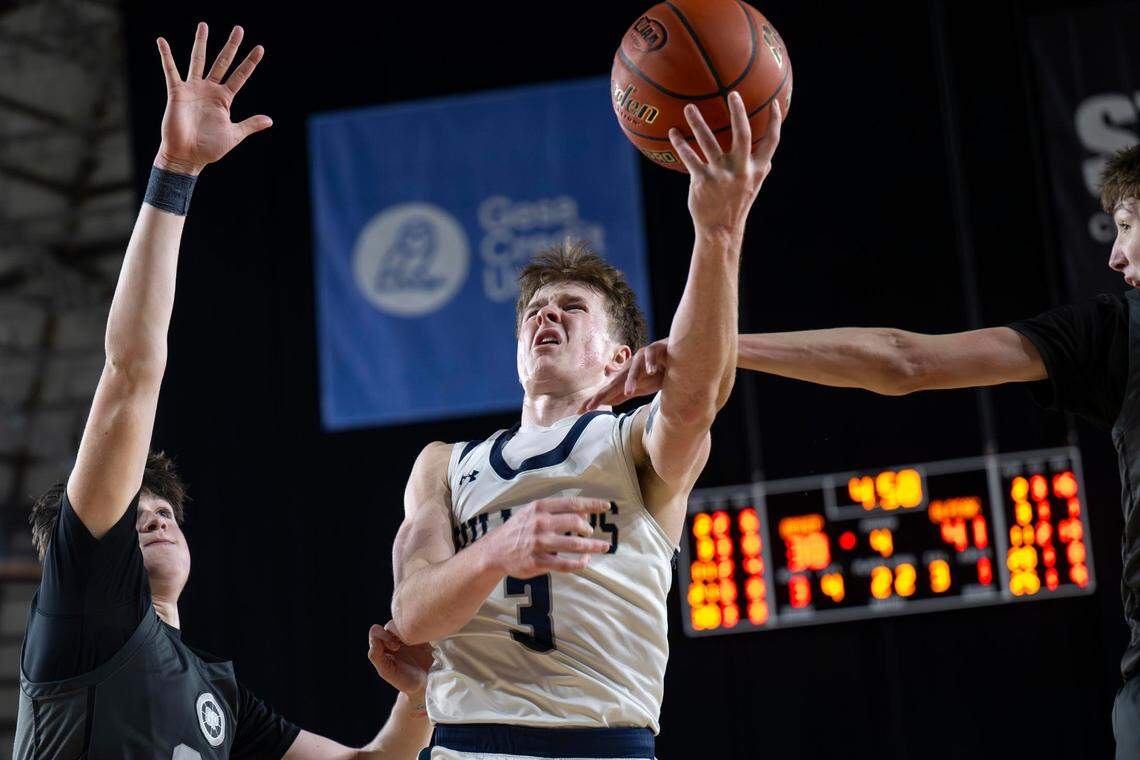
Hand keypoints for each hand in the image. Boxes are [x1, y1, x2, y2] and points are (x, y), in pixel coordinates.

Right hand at [154, 23, 271, 174]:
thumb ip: (250, 125)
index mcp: (224, 99)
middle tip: (239, 28)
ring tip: (204, 25)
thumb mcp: (234, 135)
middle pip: (222, 62)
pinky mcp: (177, 92)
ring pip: (198, 60)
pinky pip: (171, 71)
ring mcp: (193, 89)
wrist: (187, 157)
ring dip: (201, 43)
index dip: (250, 62)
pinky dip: (166, 56)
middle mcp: (209, 90)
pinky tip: (162, 41)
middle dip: (231, 46)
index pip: (240, 76)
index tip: (260, 48)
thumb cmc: (209, 148)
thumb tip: (270, 120)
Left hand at [367, 621, 432, 696]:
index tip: (394, 647)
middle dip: (395, 632)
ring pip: (403, 621)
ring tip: (413, 643)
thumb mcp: (387, 672)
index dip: (383, 636)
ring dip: (407, 629)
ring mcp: (409, 636)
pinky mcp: (423, 635)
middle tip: (401, 645)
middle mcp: (395, 639)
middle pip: (390, 624)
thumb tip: (373, 640)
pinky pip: (419, 623)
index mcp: (383, 647)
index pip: (376, 631)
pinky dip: (419, 627)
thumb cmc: (405, 681)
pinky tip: (423, 638)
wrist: (427, 685)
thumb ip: (376, 657)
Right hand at [485, 498, 612, 578]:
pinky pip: (565, 564)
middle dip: (589, 528)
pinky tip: (585, 561)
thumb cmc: (519, 529)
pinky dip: (579, 563)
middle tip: (591, 533)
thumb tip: (585, 514)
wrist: (495, 551)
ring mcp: (539, 543)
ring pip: (574, 544)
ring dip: (592, 546)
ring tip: (602, 547)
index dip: (592, 504)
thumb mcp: (532, 513)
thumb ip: (556, 511)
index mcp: (540, 508)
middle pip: (575, 522)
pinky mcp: (538, 562)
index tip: (606, 506)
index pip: (572, 503)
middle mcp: (540, 523)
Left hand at [579, 339, 667, 412]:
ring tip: (628, 392)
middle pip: (615, 382)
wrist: (673, 355)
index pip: (608, 391)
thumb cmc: (653, 373)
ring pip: (635, 369)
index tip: (580, 412)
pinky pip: (652, 356)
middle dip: (602, 395)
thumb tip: (605, 402)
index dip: (595, 400)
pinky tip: (651, 371)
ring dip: (632, 380)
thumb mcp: (637, 388)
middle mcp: (630, 367)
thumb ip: (621, 394)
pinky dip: (651, 363)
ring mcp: (642, 357)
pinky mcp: (655, 350)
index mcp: (624, 377)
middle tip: (590, 407)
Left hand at [669, 91, 781, 236]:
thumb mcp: (753, 187)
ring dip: (698, 122)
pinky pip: (689, 157)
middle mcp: (741, 170)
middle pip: (743, 135)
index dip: (776, 122)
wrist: (720, 230)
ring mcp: (721, 175)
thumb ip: (759, 169)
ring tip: (689, 107)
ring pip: (708, 142)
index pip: (771, 142)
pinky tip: (673, 133)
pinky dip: (680, 143)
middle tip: (732, 94)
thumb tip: (768, 157)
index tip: (775, 104)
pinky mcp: (703, 181)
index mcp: (757, 169)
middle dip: (738, 112)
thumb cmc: (736, 205)